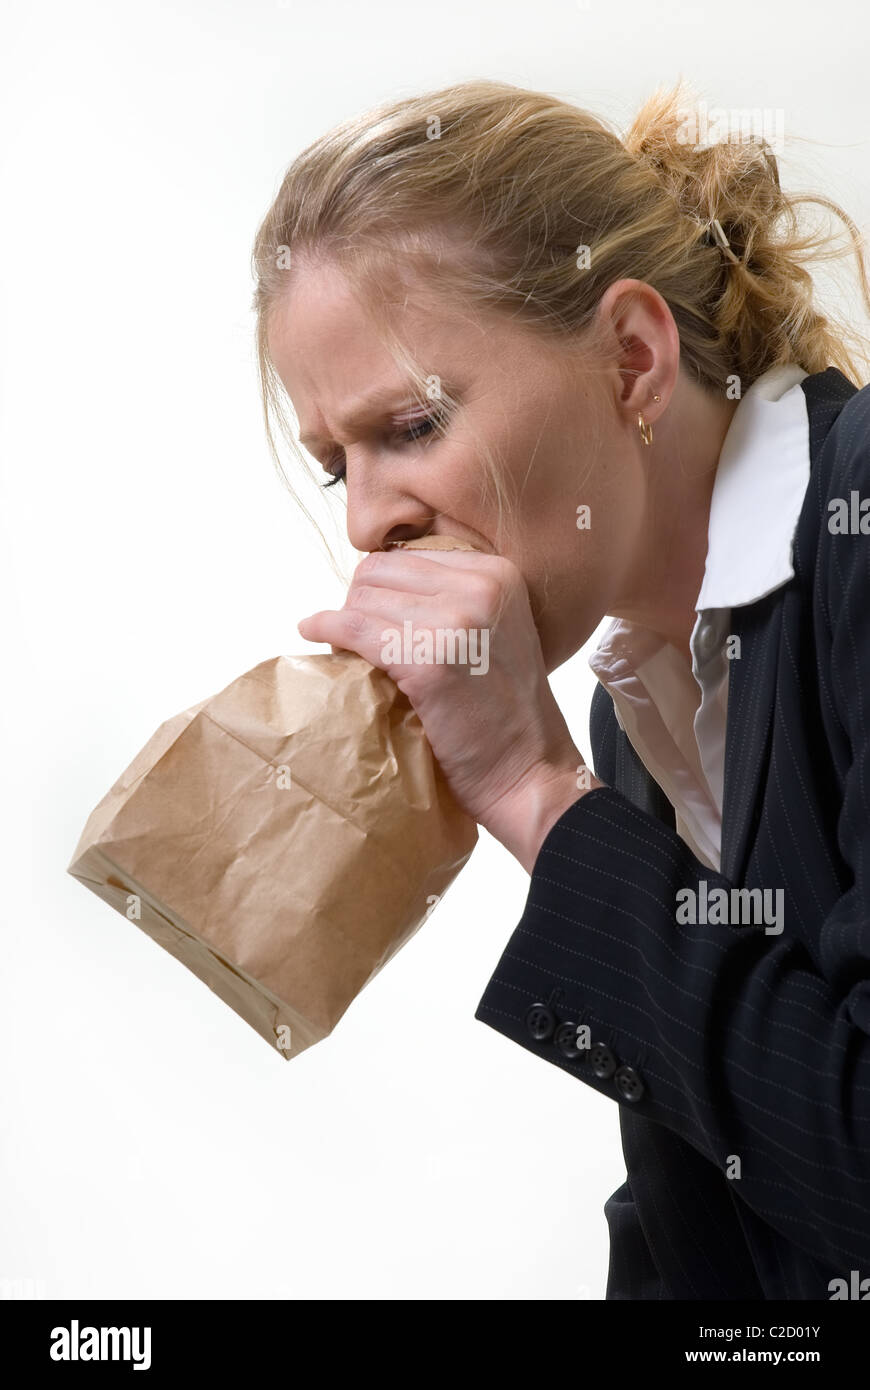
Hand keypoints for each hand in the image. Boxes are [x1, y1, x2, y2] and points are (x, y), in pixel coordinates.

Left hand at [297, 548, 604, 870]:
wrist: (529, 771)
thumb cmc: (507, 715)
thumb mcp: (497, 633)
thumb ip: (454, 601)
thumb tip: (378, 587)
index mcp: (498, 574)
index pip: (407, 558)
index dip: (382, 590)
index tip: (377, 621)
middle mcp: (480, 586)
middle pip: (379, 572)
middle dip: (359, 604)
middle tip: (361, 644)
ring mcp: (455, 621)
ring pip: (361, 599)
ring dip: (345, 625)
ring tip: (352, 656)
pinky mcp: (428, 659)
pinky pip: (352, 627)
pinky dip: (324, 628)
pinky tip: (312, 632)